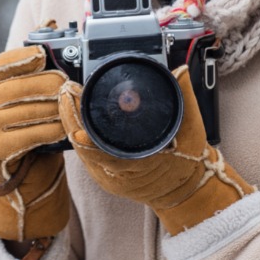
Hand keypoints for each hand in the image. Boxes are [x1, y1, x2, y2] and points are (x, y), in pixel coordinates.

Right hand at [0, 45, 69, 240]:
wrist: (11, 167)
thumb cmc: (22, 120)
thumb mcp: (23, 90)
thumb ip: (34, 60)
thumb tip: (49, 23)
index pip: (1, 63)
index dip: (21, 56)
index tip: (42, 54)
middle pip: (22, 86)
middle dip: (51, 84)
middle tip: (71, 84)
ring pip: (31, 111)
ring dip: (58, 108)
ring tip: (74, 104)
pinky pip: (33, 134)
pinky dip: (54, 129)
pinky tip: (66, 127)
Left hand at [59, 65, 252, 234]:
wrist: (186, 189)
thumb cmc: (188, 161)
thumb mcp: (191, 128)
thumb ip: (185, 97)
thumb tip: (179, 70)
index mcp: (137, 166)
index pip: (101, 152)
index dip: (86, 135)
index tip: (76, 114)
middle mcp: (117, 174)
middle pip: (84, 146)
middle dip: (72, 117)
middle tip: (68, 90)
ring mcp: (107, 176)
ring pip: (80, 148)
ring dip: (72, 121)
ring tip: (68, 95)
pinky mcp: (103, 173)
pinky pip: (85, 152)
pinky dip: (78, 131)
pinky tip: (74, 113)